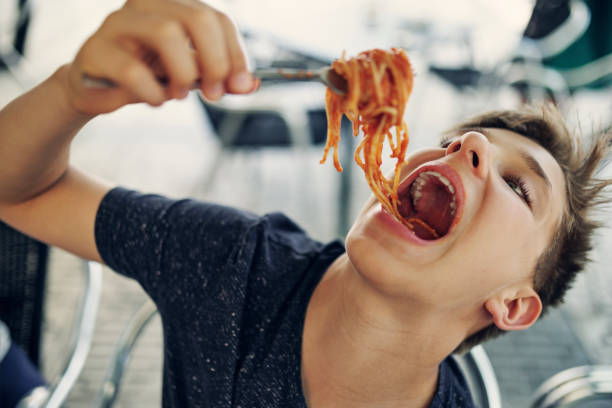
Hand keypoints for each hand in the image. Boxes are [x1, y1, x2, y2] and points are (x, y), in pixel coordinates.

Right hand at [64, 0, 256, 114]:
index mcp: (172, 5)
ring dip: (184, 73)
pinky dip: (152, 92)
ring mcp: (117, 23)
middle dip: (215, 61)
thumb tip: (250, 84)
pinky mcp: (95, 50)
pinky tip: (155, 99)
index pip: (217, 19)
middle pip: (197, 18)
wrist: (95, 91)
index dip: (235, 53)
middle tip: (215, 93)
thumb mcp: (189, 76)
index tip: (241, 85)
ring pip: (165, 33)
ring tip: (180, 94)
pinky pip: (132, 69)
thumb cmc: (145, 76)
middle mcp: (145, 5)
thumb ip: (218, 78)